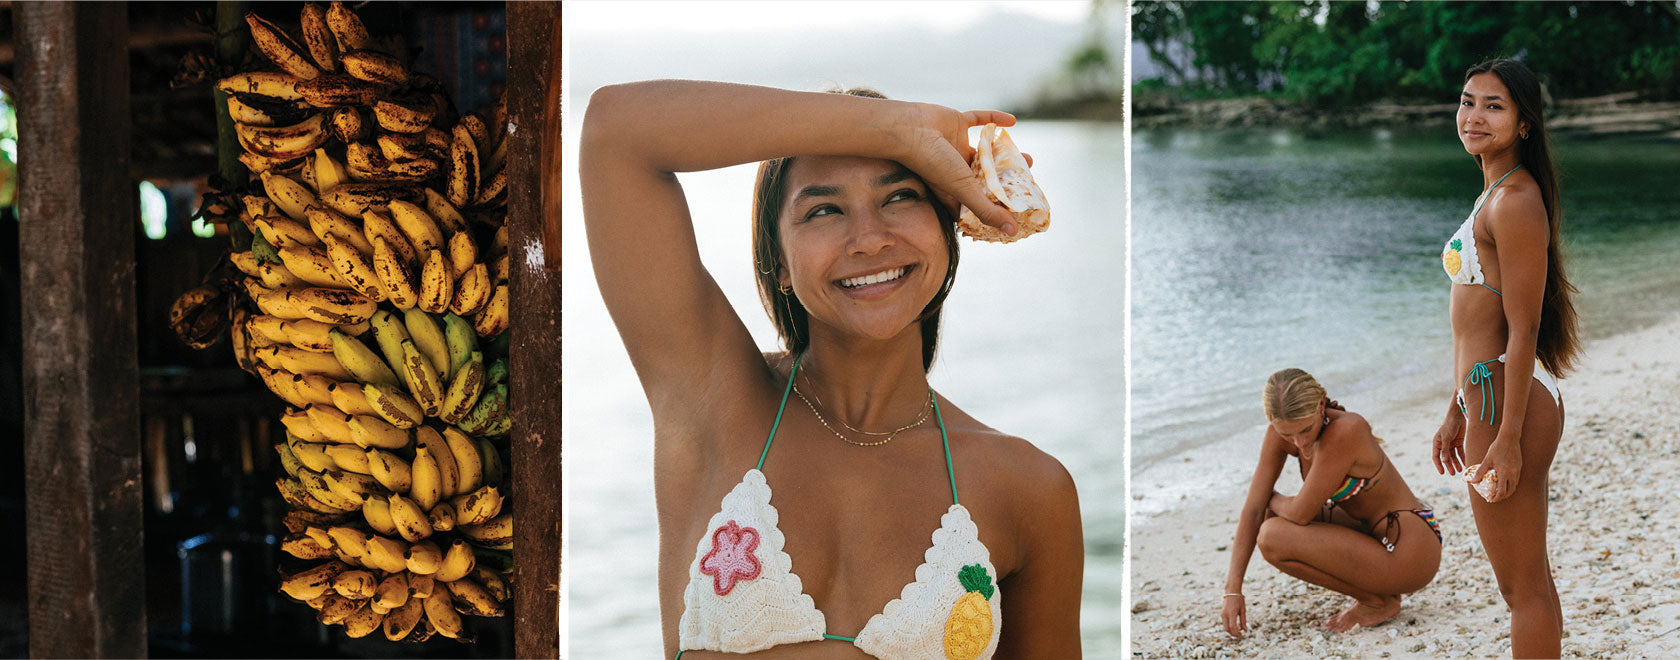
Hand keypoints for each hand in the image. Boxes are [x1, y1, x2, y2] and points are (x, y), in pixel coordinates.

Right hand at [898, 103, 1020, 234]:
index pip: (979, 201)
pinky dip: (994, 118)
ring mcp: (955, 144)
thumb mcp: (963, 190)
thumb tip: (1012, 232)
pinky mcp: (956, 121)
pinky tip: (1012, 121)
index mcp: (955, 188)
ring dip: (1005, 154)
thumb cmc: (930, 163)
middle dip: (1007, 181)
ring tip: (1026, 158)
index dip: (996, 207)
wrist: (907, 129)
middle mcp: (956, 168)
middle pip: (987, 177)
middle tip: (1027, 181)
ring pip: (986, 151)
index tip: (1015, 211)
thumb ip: (987, 211)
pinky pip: (978, 119)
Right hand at [1221, 595, 1246, 638]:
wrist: (1231, 592)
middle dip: (1233, 634)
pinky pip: (1225, 623)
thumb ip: (1243, 621)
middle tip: (1239, 636)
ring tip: (1237, 633)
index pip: (1233, 627)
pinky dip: (1229, 627)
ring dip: (1230, 631)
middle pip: (1227, 629)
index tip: (1241, 635)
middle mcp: (1225, 614)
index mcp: (1232, 613)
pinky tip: (1234, 627)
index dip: (1237, 633)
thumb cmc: (1239, 600)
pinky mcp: (1222, 613)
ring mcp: (1222, 614)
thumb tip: (1245, 630)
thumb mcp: (1243, 610)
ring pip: (1225, 627)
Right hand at [1432, 414, 1465, 474]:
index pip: (1436, 457)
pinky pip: (1460, 452)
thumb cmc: (1450, 425)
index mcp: (1437, 443)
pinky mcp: (1459, 442)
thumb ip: (1445, 450)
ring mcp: (1451, 444)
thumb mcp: (1446, 438)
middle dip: (1449, 466)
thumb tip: (1444, 461)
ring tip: (1460, 470)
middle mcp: (1443, 444)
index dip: (1439, 465)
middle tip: (1453, 473)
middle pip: (1446, 458)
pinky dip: (1463, 457)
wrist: (1459, 416)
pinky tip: (1465, 463)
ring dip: (1456, 463)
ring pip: (1453, 456)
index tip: (1442, 473)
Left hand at [1471, 438, 1521, 502]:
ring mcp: (1517, 470)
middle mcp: (1513, 474)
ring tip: (1499, 491)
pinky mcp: (1519, 466)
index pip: (1502, 491)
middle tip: (1495, 497)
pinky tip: (1505, 481)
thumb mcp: (1487, 460)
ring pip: (1515, 485)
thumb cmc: (1497, 448)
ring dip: (1508, 490)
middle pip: (1510, 491)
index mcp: (1504, 473)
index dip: (1497, 497)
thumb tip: (1472, 481)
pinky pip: (1516, 479)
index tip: (1491, 499)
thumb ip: (1480, 472)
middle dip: (1503, 496)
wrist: (1509, 438)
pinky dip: (1511, 483)